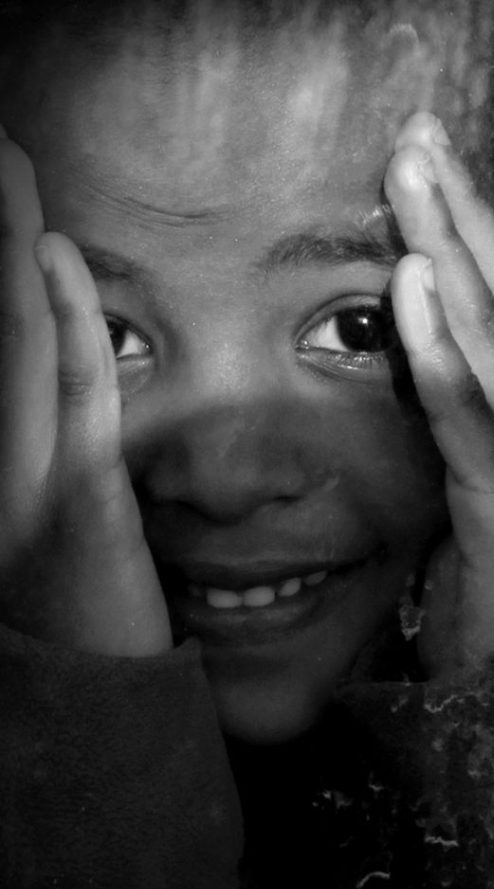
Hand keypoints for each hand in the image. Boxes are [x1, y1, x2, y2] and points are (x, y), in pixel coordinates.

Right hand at [0, 128, 169, 655]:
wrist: (84, 714)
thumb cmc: (70, 629)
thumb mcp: (39, 540)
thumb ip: (42, 468)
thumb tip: (59, 399)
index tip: (2, 223)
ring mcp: (21, 480)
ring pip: (16, 342)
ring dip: (11, 247)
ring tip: (8, 168)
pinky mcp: (76, 499)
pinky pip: (74, 392)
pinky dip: (65, 319)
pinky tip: (54, 256)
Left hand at [384, 113, 493, 674]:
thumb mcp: (475, 482)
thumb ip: (456, 419)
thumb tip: (413, 355)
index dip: (467, 231)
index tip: (431, 166)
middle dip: (458, 213)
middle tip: (419, 138)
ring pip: (487, 336)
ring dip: (444, 253)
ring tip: (411, 180)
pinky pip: (466, 413)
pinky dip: (438, 347)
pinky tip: (412, 289)